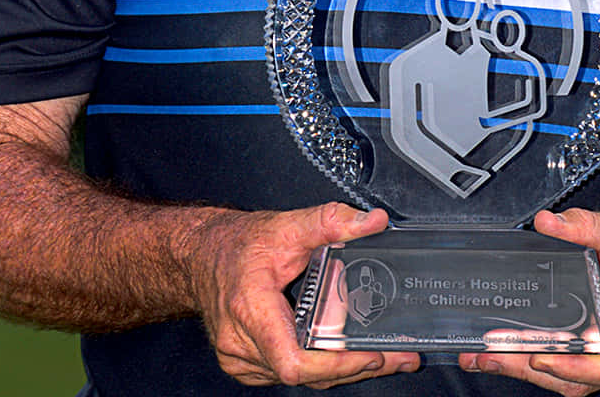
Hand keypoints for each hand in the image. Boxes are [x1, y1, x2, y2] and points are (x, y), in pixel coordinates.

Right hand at [188, 202, 420, 387]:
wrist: (202, 255)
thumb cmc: (235, 245)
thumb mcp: (286, 225)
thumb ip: (330, 221)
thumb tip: (371, 223)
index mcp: (250, 310)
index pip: (293, 361)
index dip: (335, 365)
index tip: (370, 355)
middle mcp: (241, 342)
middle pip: (306, 374)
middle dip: (355, 367)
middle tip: (398, 358)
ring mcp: (241, 359)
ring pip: (301, 378)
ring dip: (341, 369)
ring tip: (382, 354)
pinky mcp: (246, 364)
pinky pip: (289, 373)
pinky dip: (320, 366)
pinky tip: (345, 353)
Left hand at [459, 208, 599, 394]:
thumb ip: (584, 225)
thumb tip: (547, 222)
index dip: (578, 368)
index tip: (543, 355)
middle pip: (584, 379)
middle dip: (534, 369)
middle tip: (494, 355)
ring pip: (575, 381)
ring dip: (530, 371)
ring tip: (488, 358)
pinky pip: (573, 371)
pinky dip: (540, 364)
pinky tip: (510, 353)